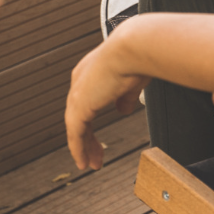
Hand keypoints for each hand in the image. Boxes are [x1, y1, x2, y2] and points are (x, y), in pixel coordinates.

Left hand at [64, 39, 147, 171]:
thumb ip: (125, 97)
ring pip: (75, 128)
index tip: (98, 137)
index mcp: (91, 74)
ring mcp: (78, 95)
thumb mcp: (131, 82)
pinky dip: (78, 149)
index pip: (87, 103)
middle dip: (87, 139)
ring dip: (83, 148)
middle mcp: (80, 83)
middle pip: (78, 117)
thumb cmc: (138, 59)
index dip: (92, 122)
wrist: (133, 49)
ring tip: (90, 164)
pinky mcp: (79, 106)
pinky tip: (83, 162)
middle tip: (94, 156)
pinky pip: (75, 134)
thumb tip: (123, 110)